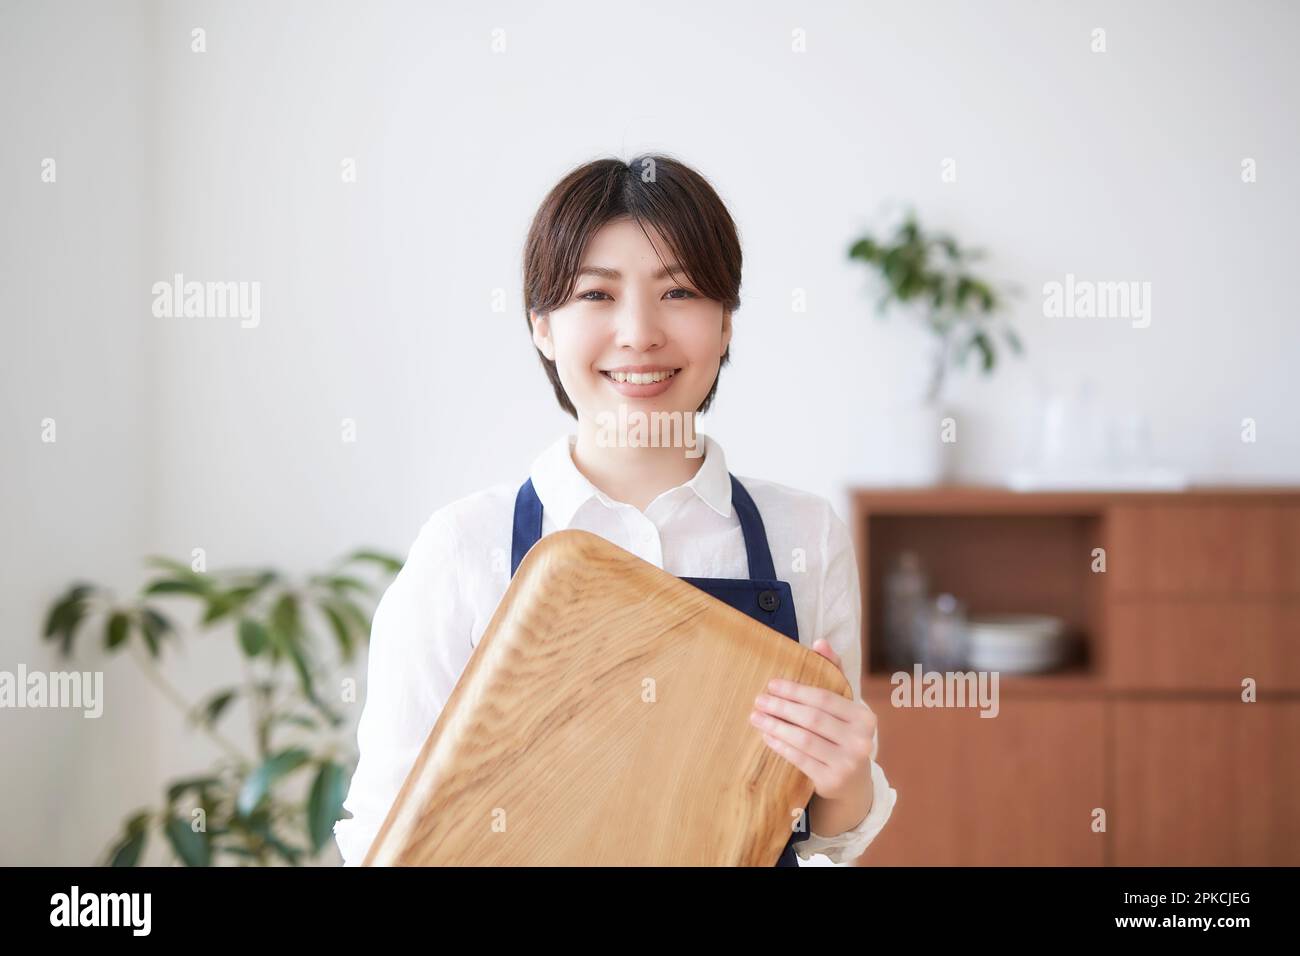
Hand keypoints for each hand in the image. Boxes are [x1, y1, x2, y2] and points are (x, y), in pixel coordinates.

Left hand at [748, 638, 875, 803]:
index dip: (796, 691)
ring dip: (776, 726)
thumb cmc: (844, 734)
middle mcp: (860, 740)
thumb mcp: (844, 706)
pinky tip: (767, 737)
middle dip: (782, 707)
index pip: (825, 699)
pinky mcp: (832, 781)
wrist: (854, 783)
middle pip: (812, 719)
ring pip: (803, 739)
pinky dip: (780, 746)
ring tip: (756, 717)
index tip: (772, 684)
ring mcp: (847, 763)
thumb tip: (819, 642)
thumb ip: (834, 671)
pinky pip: (800, 759)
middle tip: (759, 700)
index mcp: (864, 717)